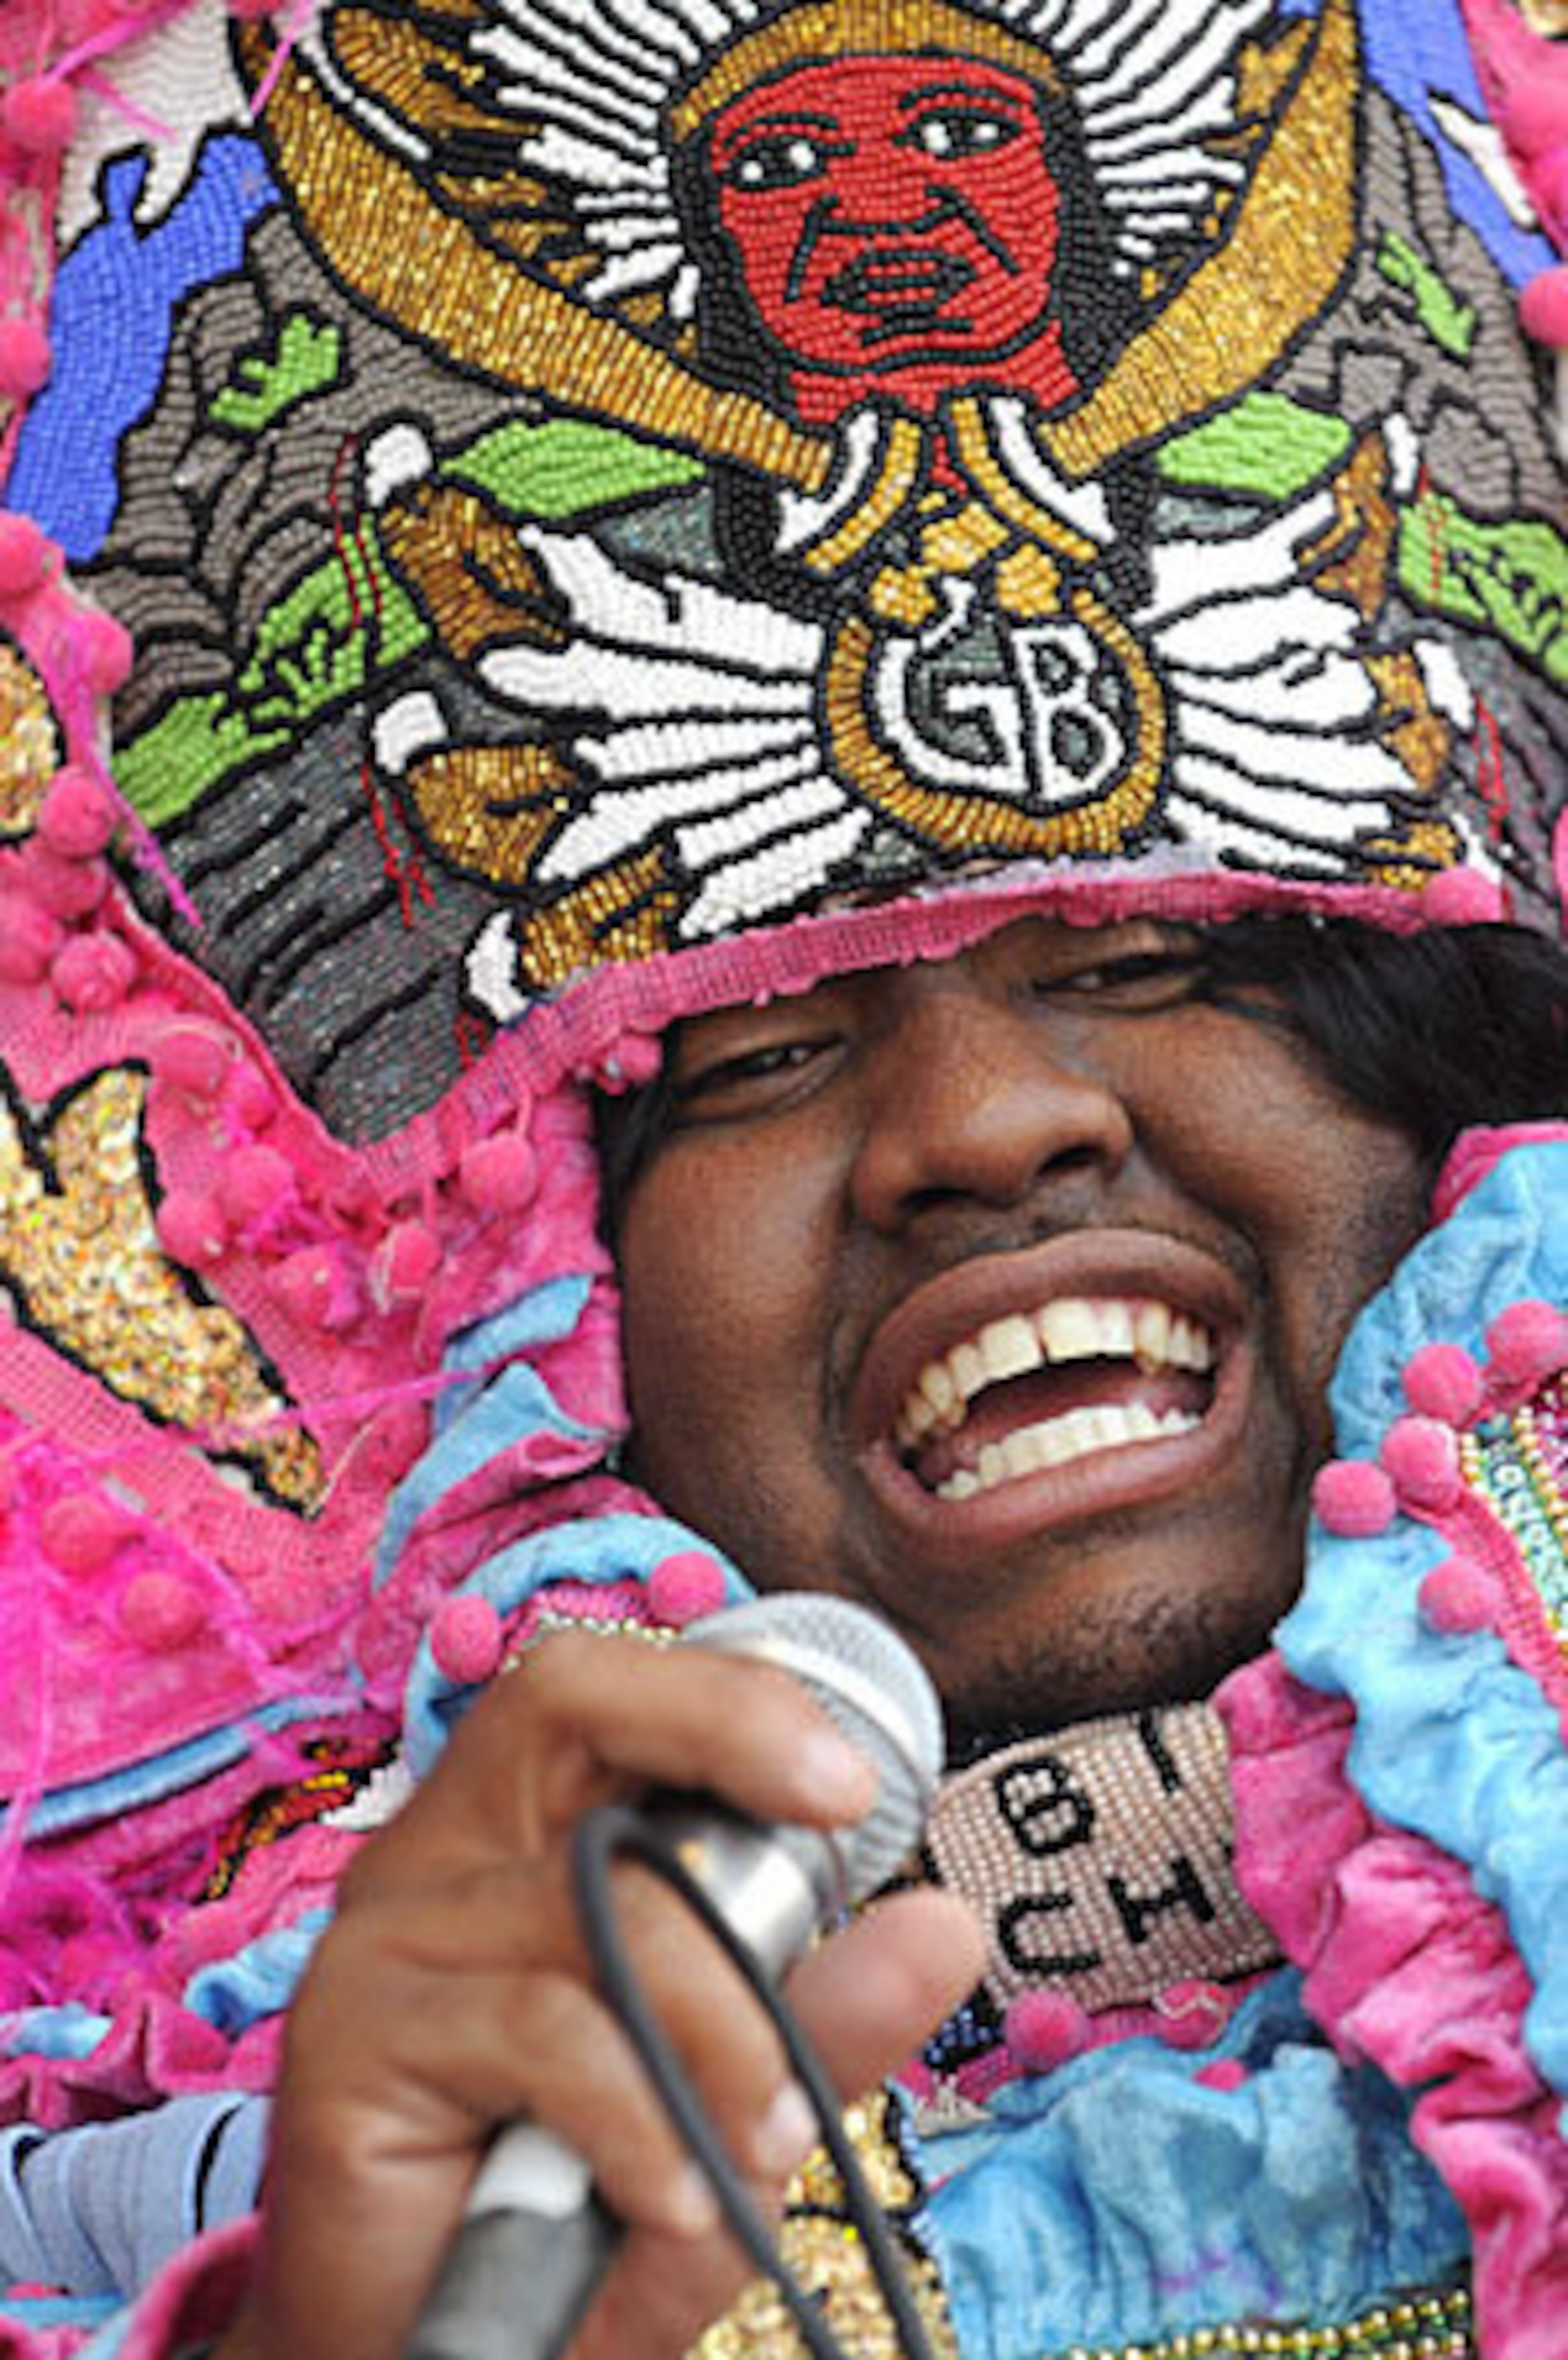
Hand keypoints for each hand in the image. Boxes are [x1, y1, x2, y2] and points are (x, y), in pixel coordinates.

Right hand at [214, 1629, 983, 2359]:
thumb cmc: (584, 2223)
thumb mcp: (733, 2113)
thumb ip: (823, 2019)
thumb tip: (945, 1924)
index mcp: (521, 1832)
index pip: (616, 1691)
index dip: (735, 1698)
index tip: (855, 1781)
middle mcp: (441, 1851)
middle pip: (568, 1698)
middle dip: (724, 1726)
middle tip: (838, 1809)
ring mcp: (385, 1935)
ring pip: (599, 1902)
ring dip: (720, 2026)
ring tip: (756, 2143)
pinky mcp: (349, 2035)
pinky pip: (547, 2031)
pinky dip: (642, 2121)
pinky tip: (669, 2199)